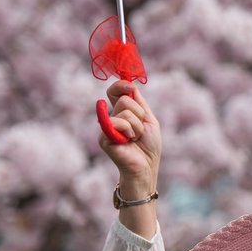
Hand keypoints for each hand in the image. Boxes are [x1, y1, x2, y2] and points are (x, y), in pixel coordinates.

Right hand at [98, 80, 160, 194]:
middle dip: (139, 114)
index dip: (120, 85)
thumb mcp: (148, 119)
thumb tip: (129, 85)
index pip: (115, 91)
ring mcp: (106, 127)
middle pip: (125, 99)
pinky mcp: (103, 137)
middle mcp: (112, 117)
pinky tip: (128, 141)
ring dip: (137, 126)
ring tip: (134, 138)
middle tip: (139, 130)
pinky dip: (129, 130)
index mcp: (122, 112)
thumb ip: (139, 102)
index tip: (128, 87)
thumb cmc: (149, 145)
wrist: (147, 165)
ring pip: (124, 111)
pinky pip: (117, 122)